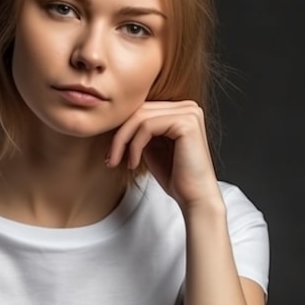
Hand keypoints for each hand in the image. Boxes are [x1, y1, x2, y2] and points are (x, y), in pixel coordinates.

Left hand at [106, 100, 220, 210]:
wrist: (194, 197)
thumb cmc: (174, 176)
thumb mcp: (151, 147)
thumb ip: (140, 130)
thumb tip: (116, 120)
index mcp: (180, 110)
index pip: (142, 109)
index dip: (122, 129)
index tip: (111, 153)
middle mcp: (187, 107)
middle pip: (139, 110)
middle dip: (119, 135)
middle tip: (110, 158)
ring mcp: (188, 112)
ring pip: (140, 117)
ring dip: (122, 141)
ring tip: (117, 161)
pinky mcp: (186, 122)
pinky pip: (147, 126)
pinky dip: (134, 146)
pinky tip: (134, 164)